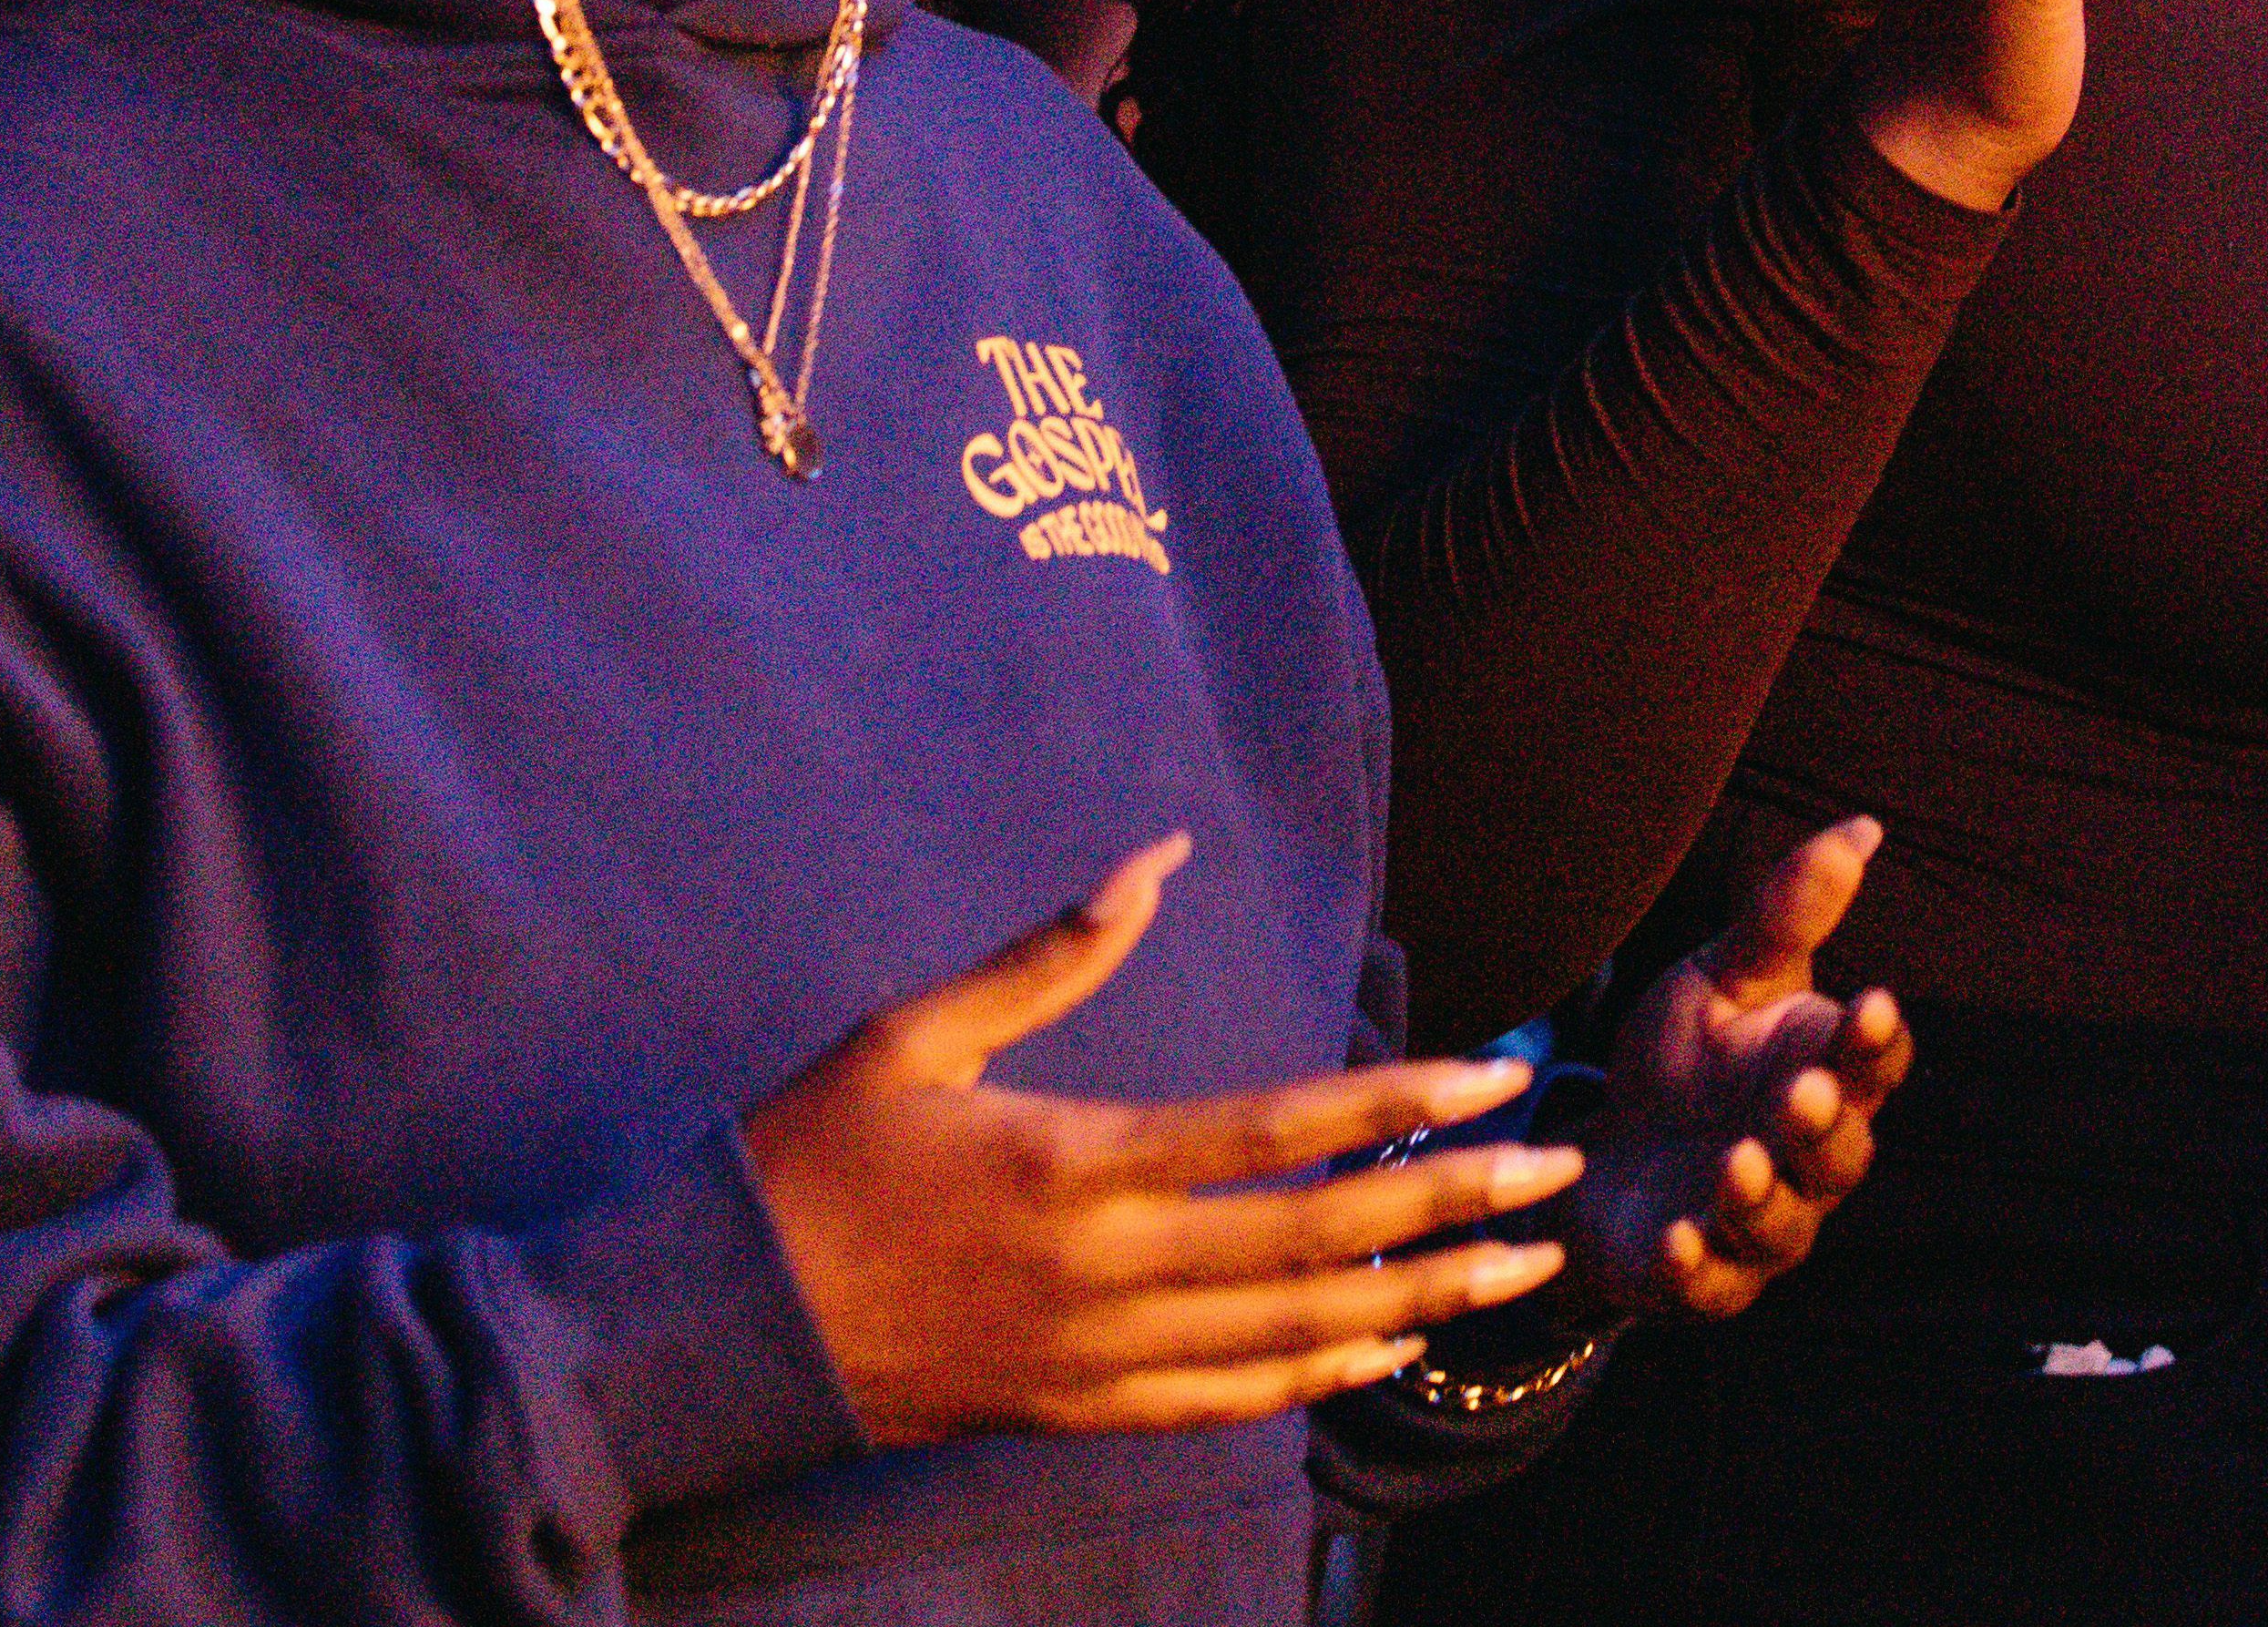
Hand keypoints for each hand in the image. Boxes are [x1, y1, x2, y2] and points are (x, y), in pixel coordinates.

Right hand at [743, 835, 1589, 1443]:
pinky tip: (1385, 1351)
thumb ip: (1049, 952)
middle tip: (1560, 1178)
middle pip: (1317, 1243)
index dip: (1400, 1105)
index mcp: (1070, 1160)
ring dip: (1418, 1303)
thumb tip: (1153, 855)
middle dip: (1453, 1208)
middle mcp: (1101, 1269)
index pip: (1278, 1133)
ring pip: (1292, 1340)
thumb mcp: (914, 1032)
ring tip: (1515, 1275)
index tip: (1497, 1080)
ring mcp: (1091, 1356)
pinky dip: (1317, 1380)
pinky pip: (1223, 1406)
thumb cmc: (806, 1159)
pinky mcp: (1070, 1411)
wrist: (708, 1328)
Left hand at [1557, 816, 1915, 1323]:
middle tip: (1801, 1088)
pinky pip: (1710, 1285)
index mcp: (1826, 1079)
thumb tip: (1862, 827)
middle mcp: (1807, 1161)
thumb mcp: (1725, 978)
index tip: (1867, 1001)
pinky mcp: (1697, 1279)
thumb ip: (1785, 916)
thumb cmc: (1689, 1058)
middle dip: (1823, 1125)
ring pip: (1782, 1226)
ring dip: (1762, 1197)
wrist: (1603, 1146)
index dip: (1876, 1041)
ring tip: (1735, 1161)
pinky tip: (1677, 1236)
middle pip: (1840, 1152)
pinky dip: (1697, 1266)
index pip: (1874, 1064)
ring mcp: (1756, 1227)